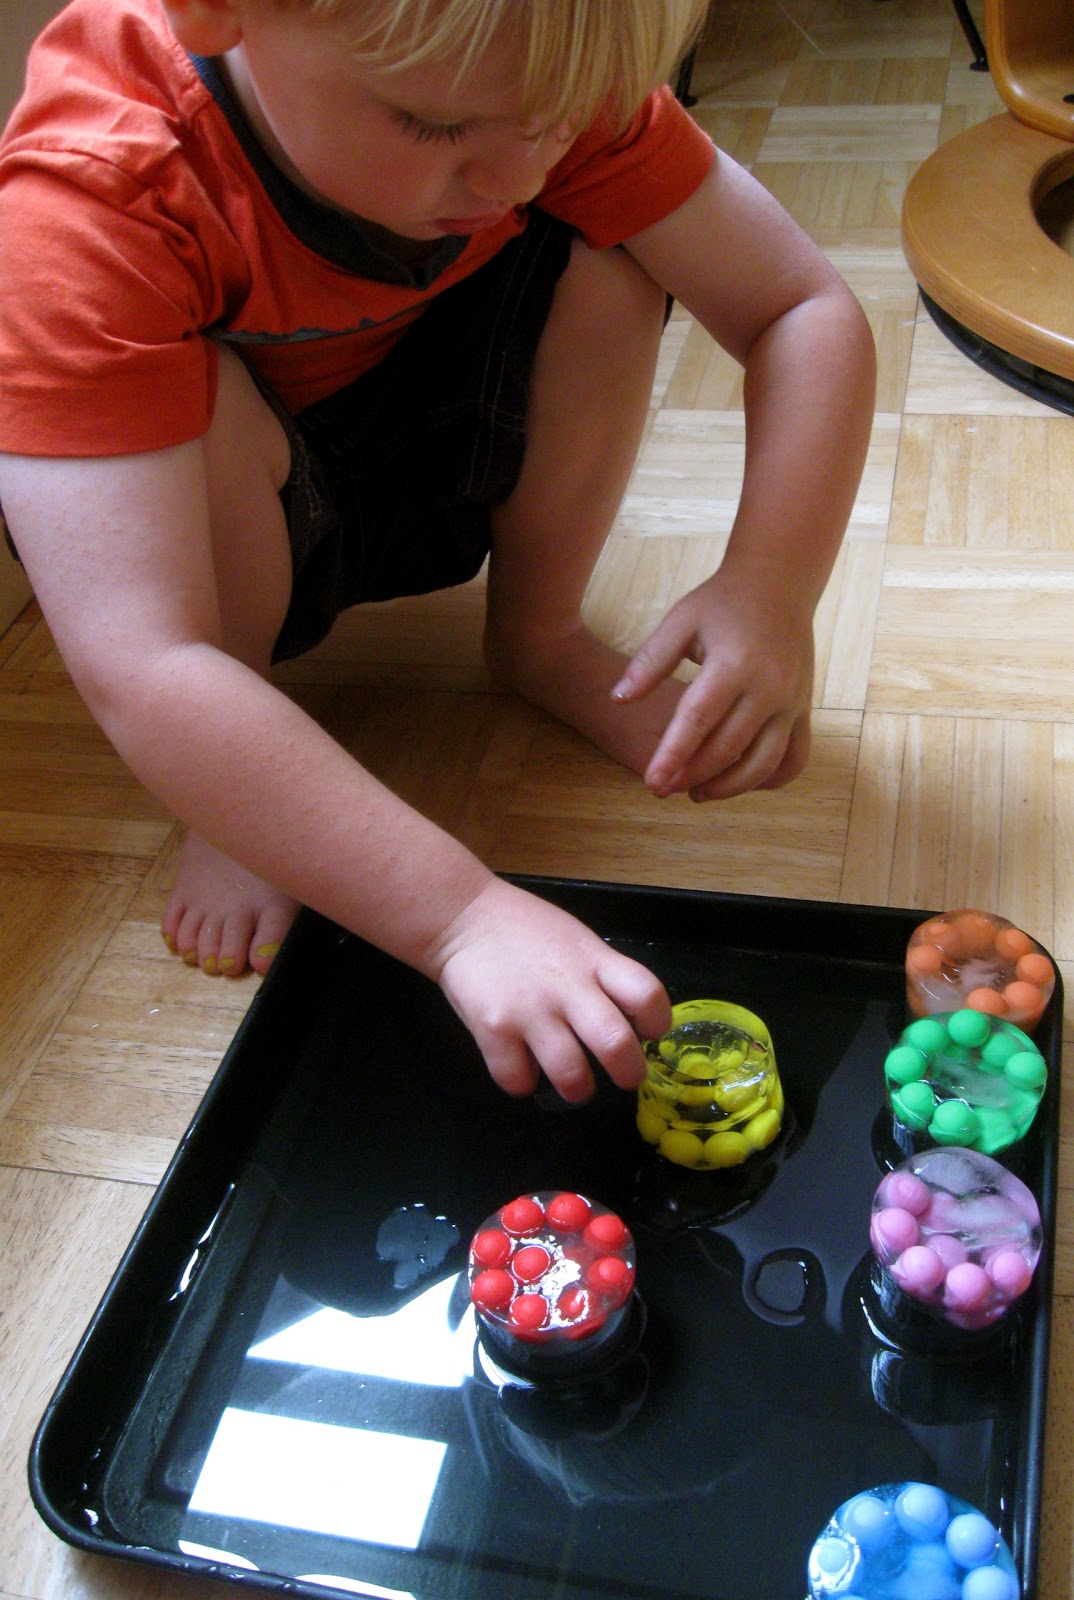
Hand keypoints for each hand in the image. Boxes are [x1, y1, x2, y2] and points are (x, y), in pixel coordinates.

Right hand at [432, 877, 670, 1101]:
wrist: (462, 917)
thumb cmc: (525, 930)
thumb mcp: (578, 940)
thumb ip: (603, 976)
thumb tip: (630, 1022)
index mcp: (594, 960)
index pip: (647, 995)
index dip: (656, 1022)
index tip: (647, 1032)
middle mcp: (567, 987)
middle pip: (616, 1044)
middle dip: (629, 1073)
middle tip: (624, 1077)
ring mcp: (529, 1011)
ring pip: (571, 1075)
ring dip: (578, 1089)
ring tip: (574, 1083)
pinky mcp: (492, 1030)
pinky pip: (518, 1080)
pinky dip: (524, 1083)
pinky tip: (524, 1067)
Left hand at [611, 567, 814, 801]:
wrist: (779, 583)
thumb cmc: (722, 601)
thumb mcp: (680, 621)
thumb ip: (649, 662)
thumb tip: (617, 699)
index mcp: (734, 664)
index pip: (697, 720)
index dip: (673, 755)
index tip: (651, 781)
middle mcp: (769, 687)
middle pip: (728, 748)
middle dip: (692, 775)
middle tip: (662, 789)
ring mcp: (792, 701)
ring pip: (764, 763)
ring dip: (730, 787)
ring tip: (697, 793)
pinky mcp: (804, 708)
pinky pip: (795, 757)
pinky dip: (772, 780)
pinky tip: (741, 782)